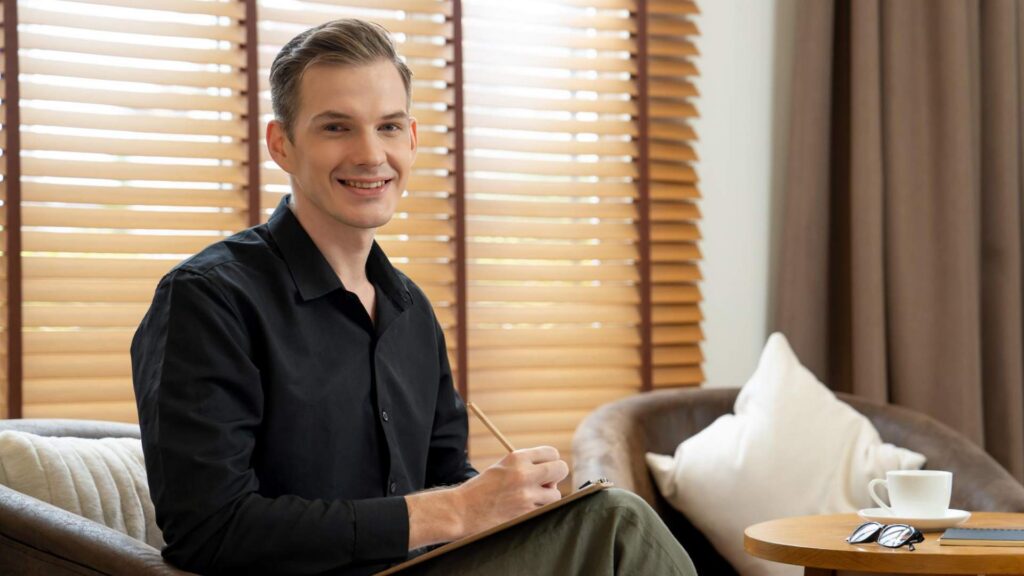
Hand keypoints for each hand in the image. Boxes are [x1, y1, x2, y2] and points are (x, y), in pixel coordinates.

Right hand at [453, 446, 568, 536]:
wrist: (462, 510)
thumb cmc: (481, 489)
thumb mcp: (502, 467)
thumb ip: (526, 465)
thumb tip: (551, 473)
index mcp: (517, 457)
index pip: (552, 453)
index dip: (551, 460)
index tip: (545, 468)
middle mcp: (524, 474)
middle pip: (561, 469)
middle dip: (556, 476)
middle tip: (545, 483)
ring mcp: (526, 496)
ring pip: (556, 494)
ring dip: (547, 498)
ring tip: (529, 499)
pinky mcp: (526, 514)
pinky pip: (545, 510)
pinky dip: (538, 511)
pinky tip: (523, 509)